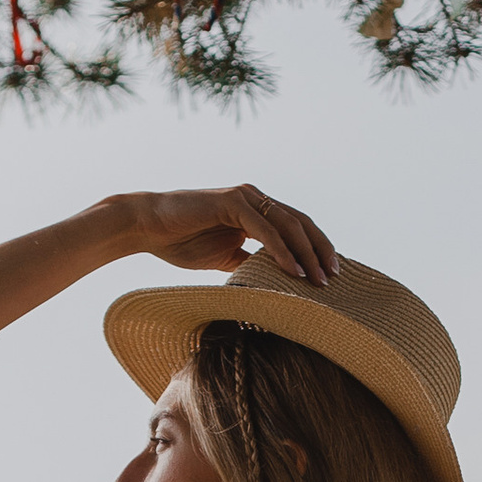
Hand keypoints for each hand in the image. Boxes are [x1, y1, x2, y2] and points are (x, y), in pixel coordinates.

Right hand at [127, 184, 342, 285]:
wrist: (148, 227)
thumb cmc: (181, 242)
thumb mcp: (225, 258)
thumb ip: (250, 263)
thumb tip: (272, 283)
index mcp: (256, 210)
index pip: (296, 228)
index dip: (316, 249)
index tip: (329, 276)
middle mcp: (255, 199)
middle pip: (301, 223)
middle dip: (320, 251)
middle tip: (333, 278)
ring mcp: (245, 198)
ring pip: (288, 224)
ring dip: (307, 253)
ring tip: (318, 279)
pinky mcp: (232, 202)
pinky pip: (265, 228)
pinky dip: (282, 250)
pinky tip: (293, 270)